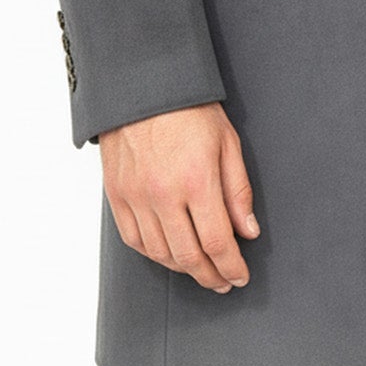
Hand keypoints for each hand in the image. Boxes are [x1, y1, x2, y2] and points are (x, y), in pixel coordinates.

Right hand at [97, 102, 260, 291]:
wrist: (143, 84)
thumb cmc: (189, 109)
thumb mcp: (227, 142)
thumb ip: (238, 190)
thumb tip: (248, 232)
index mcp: (196, 180)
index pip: (217, 242)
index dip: (231, 267)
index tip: (240, 277)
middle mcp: (163, 194)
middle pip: (189, 256)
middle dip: (211, 276)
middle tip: (223, 281)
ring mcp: (136, 197)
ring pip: (160, 254)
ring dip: (183, 269)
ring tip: (200, 269)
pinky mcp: (117, 195)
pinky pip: (134, 240)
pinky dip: (154, 254)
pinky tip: (169, 254)